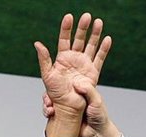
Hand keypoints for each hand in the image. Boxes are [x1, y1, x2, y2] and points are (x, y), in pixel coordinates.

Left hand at [34, 13, 110, 136]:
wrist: (70, 112)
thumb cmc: (57, 97)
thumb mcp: (48, 77)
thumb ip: (44, 59)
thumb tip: (38, 43)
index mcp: (62, 60)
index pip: (64, 39)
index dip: (66, 28)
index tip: (69, 17)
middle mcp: (73, 61)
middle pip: (79, 39)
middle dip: (83, 27)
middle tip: (87, 15)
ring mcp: (84, 66)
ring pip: (90, 46)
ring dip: (95, 34)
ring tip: (98, 21)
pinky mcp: (93, 74)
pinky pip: (100, 59)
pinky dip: (103, 49)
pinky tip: (107, 38)